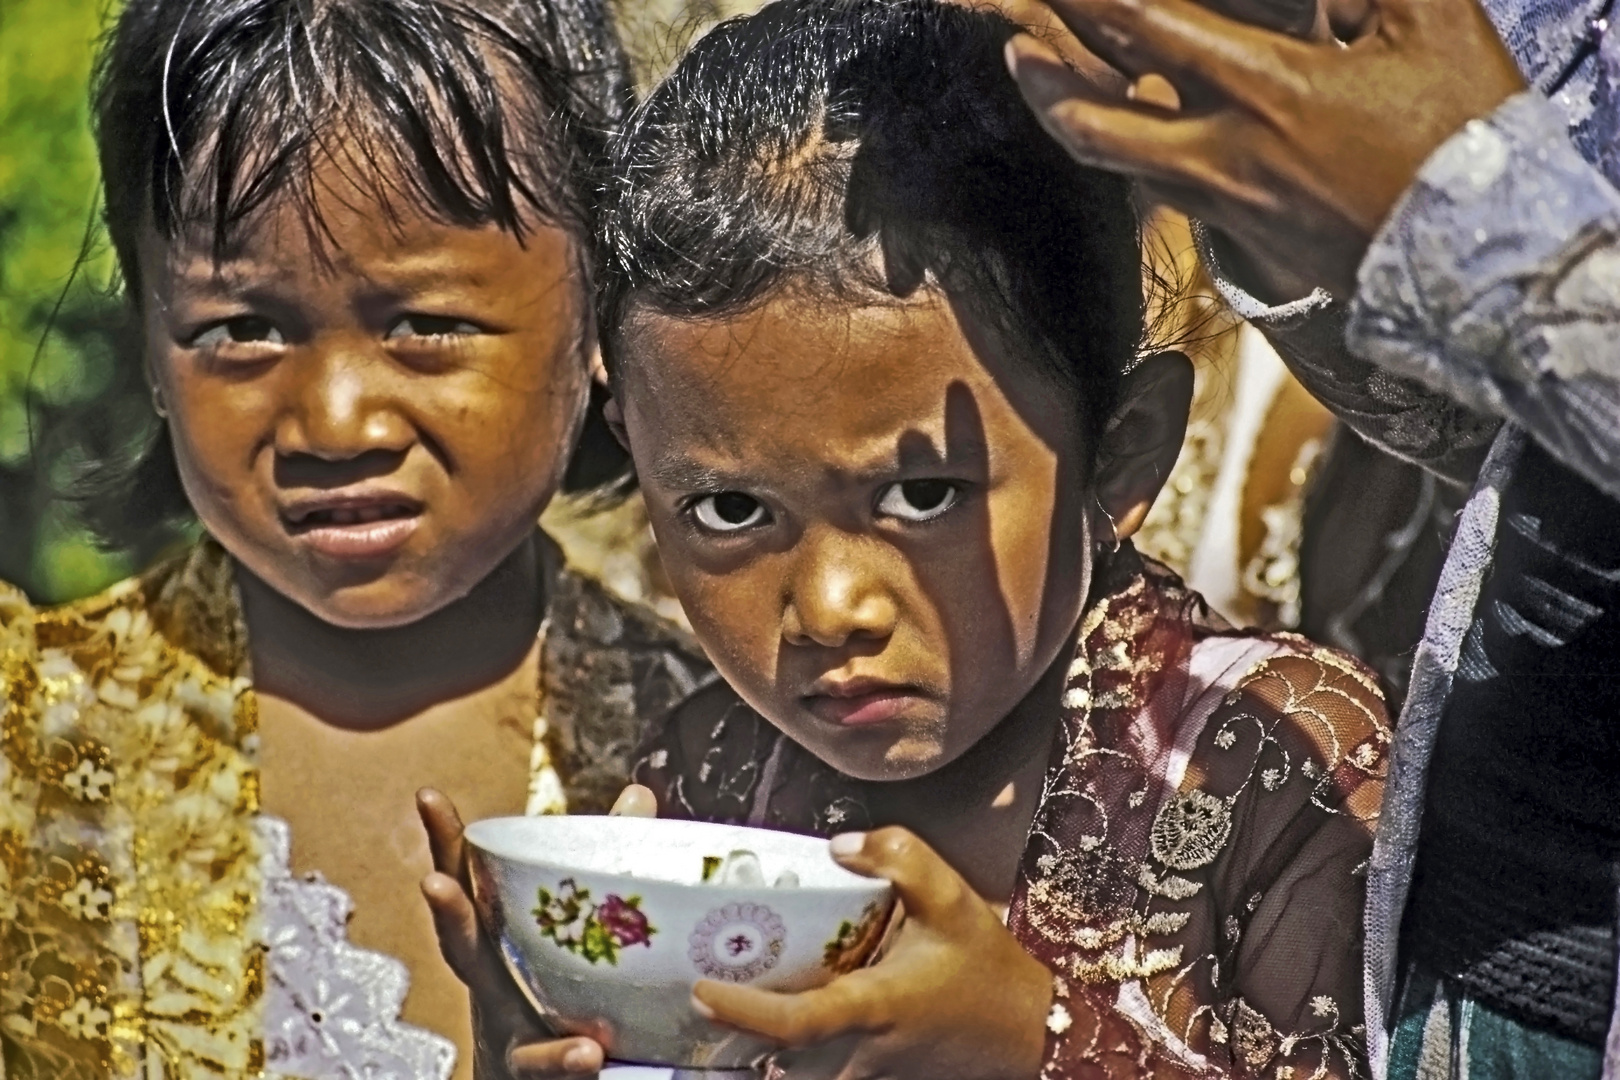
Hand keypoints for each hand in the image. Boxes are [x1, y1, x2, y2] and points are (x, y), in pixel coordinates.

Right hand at [418, 785, 657, 1077]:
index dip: (447, 841)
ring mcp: (507, 1024)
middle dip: (446, 907)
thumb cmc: (559, 995)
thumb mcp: (577, 930)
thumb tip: (638, 793)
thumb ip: (607, 861)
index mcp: (502, 937)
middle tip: (432, 880)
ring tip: (481, 964)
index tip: (427, 795)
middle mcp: (493, 977)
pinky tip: (586, 1053)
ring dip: (499, 996)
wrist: (547, 1078)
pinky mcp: (535, 1069)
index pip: (472, 882)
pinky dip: (563, 1059)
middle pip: (461, 938)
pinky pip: (547, 1064)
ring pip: (491, 999)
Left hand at [691, 828, 1052, 1079]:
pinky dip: (784, 1049)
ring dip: (755, 1043)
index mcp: (874, 1008)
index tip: (701, 991)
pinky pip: (813, 1071)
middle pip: (776, 1057)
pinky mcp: (868, 1079)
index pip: (797, 1023)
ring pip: (792, 1072)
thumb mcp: (953, 899)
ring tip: (717, 999)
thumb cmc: (986, 969)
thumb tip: (837, 846)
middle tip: (692, 986)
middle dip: (732, 1032)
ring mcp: (863, 1074)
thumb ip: (900, 857)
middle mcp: (860, 1052)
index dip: (745, 1012)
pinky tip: (763, 1012)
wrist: (1029, 1032)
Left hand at [1002, 0, 1525, 300]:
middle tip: (1013, 43)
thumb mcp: (1430, 25)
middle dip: (1044, 78)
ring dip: (1072, 119)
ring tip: (1040, 82)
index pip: (1145, 27)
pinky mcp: (1240, 238)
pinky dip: (1128, 150)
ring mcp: (1225, 206)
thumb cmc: (1461, 142)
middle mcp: (1224, 157)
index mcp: (1264, 92)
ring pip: (1120, 163)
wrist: (1478, 266)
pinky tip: (1122, 128)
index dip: (1088, 0)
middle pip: (1097, 121)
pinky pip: (1161, 187)